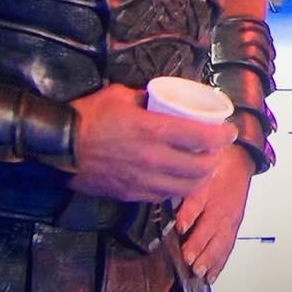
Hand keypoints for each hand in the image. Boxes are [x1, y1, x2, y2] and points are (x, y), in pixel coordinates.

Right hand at [69, 83, 236, 202]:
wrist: (61, 146)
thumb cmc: (89, 115)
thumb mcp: (119, 95)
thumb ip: (144, 98)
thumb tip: (160, 97)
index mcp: (152, 130)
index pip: (199, 137)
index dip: (220, 136)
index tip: (229, 131)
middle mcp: (153, 159)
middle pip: (199, 168)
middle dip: (215, 159)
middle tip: (218, 150)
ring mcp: (143, 181)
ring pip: (185, 187)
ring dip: (201, 178)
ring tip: (204, 167)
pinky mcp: (132, 194)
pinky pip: (164, 196)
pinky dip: (178, 189)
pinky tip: (178, 180)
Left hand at [175, 143, 253, 283]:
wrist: (240, 158)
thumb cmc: (216, 161)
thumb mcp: (197, 160)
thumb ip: (182, 177)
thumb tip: (162, 187)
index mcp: (208, 185)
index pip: (198, 200)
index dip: (189, 214)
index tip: (180, 226)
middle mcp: (220, 203)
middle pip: (210, 225)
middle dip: (199, 244)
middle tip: (188, 258)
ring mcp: (229, 216)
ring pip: (220, 240)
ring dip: (209, 257)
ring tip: (199, 271)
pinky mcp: (234, 225)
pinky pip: (228, 246)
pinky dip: (220, 262)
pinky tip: (211, 275)